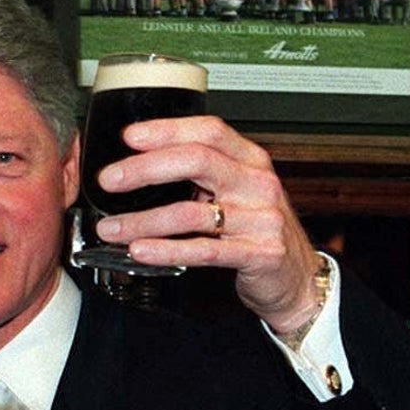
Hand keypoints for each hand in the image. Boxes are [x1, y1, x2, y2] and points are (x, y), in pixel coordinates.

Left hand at [94, 115, 322, 332]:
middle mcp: (258, 184)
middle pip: (197, 161)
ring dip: (143, 221)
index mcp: (250, 160)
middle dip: (145, 169)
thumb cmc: (259, 231)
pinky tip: (141, 251)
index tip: (130, 137)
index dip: (167, 130)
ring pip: (191, 212)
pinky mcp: (259, 254)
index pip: (208, 131)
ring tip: (112, 227)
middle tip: (110, 180)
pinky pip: (204, 250)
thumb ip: (203, 174)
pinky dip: (166, 250)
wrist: (299, 279)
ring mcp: (261, 219)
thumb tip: (144, 160)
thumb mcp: (238, 192)